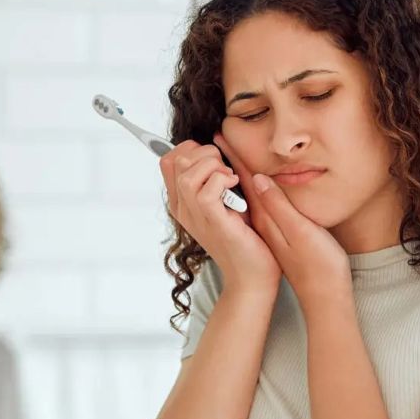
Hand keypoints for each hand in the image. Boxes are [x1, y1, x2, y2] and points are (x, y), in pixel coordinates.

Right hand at [159, 138, 281, 297]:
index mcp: (181, 202)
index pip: (168, 160)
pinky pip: (205, 190)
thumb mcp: (224, 202)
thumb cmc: (243, 237)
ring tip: (230, 178)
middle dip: (205, 153)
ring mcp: (194, 216)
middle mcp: (182, 208)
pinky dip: (223, 180)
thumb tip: (216, 145)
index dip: (190, 148)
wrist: (251, 274)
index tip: (214, 159)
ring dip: (213, 166)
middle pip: (176, 160)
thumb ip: (215, 179)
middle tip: (225, 169)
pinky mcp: (212, 222)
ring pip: (187, 173)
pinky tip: (235, 186)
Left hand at [224, 143, 351, 311]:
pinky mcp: (278, 234)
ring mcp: (270, 227)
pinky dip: (252, 188)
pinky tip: (254, 182)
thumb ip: (279, 205)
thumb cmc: (319, 266)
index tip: (219, 135)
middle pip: (243, 183)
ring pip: (250, 192)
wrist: (324, 297)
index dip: (233, 155)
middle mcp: (264, 220)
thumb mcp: (300, 233)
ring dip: (238, 171)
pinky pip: (259, 204)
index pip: (245, 179)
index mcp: (266, 217)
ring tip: (228, 153)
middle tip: (217, 138)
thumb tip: (257, 179)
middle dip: (228, 160)